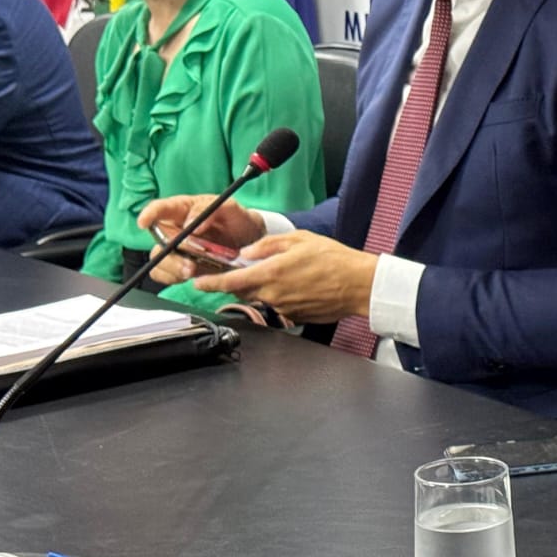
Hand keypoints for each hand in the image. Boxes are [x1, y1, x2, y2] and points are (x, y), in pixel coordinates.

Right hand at [139, 195, 266, 284]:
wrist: (250, 241)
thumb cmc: (237, 220)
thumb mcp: (231, 208)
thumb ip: (210, 209)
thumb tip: (192, 223)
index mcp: (183, 209)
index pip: (160, 208)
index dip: (149, 214)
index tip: (144, 222)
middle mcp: (175, 229)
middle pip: (158, 240)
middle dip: (169, 253)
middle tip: (187, 262)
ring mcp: (175, 249)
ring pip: (158, 260)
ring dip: (172, 268)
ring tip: (192, 271)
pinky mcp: (179, 266)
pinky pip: (163, 274)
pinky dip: (173, 278)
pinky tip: (190, 276)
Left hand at [192, 231, 377, 322]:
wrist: (358, 284)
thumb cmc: (334, 259)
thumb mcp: (299, 239)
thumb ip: (268, 245)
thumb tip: (248, 251)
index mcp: (269, 273)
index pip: (228, 281)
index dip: (209, 283)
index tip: (198, 282)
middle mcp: (272, 294)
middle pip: (242, 291)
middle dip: (239, 281)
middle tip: (247, 270)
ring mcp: (283, 309)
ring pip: (261, 298)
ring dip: (263, 287)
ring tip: (284, 274)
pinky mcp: (294, 317)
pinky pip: (279, 306)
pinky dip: (281, 296)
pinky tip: (299, 285)